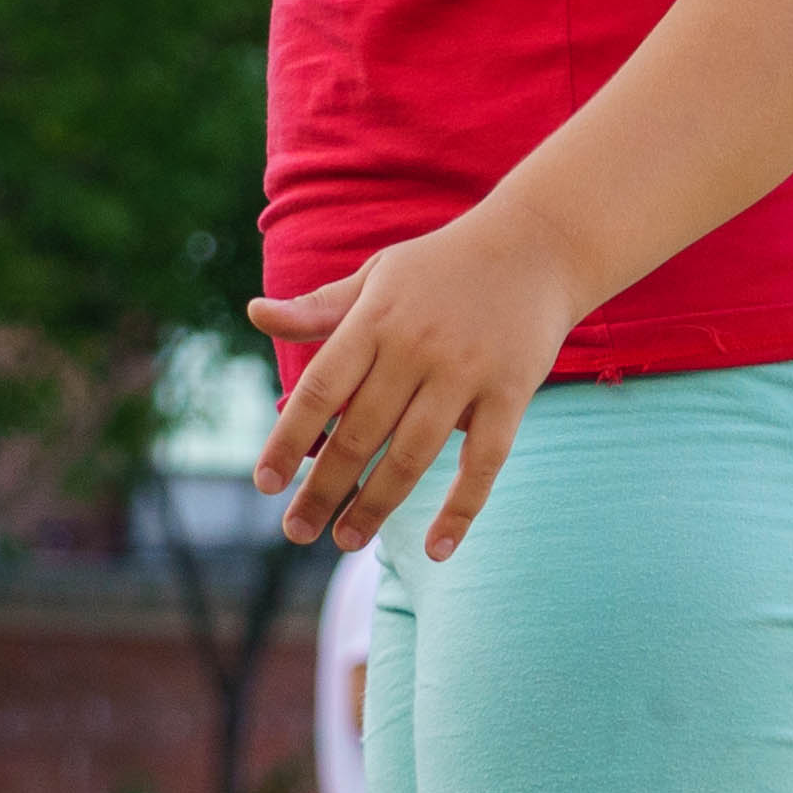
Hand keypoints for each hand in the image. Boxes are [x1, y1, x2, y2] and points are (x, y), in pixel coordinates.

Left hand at [249, 210, 583, 555]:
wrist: (537, 244)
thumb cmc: (442, 265)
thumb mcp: (376, 275)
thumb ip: (319, 308)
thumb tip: (256, 315)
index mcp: (376, 319)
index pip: (320, 389)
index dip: (288, 439)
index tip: (264, 483)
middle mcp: (417, 347)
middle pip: (360, 433)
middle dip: (323, 488)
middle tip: (297, 531)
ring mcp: (466, 373)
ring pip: (413, 455)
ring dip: (376, 505)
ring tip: (347, 540)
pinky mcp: (511, 393)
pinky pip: (484, 462)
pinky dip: (460, 509)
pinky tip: (436, 548)